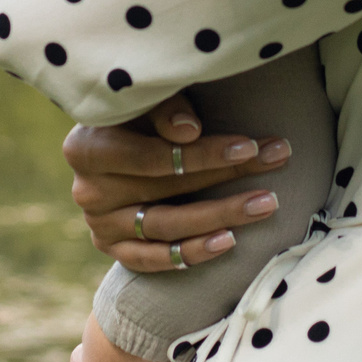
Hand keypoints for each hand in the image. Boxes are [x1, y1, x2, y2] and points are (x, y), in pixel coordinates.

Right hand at [64, 93, 291, 272]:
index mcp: (86, 148)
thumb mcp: (144, 101)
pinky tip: (228, 241)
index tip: (249, 147)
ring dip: (220, 216)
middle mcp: (88, 191)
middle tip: (274, 163)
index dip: (201, 154)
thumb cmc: (137, 114)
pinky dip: (191, 253)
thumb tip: (189, 131)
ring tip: (264, 204)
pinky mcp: (113, 249)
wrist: (116, 146)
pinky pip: (153, 260)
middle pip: (166, 189)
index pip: (150, 157)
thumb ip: (164, 108)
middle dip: (226, 176)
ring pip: (165, 227)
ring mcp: (100, 225)